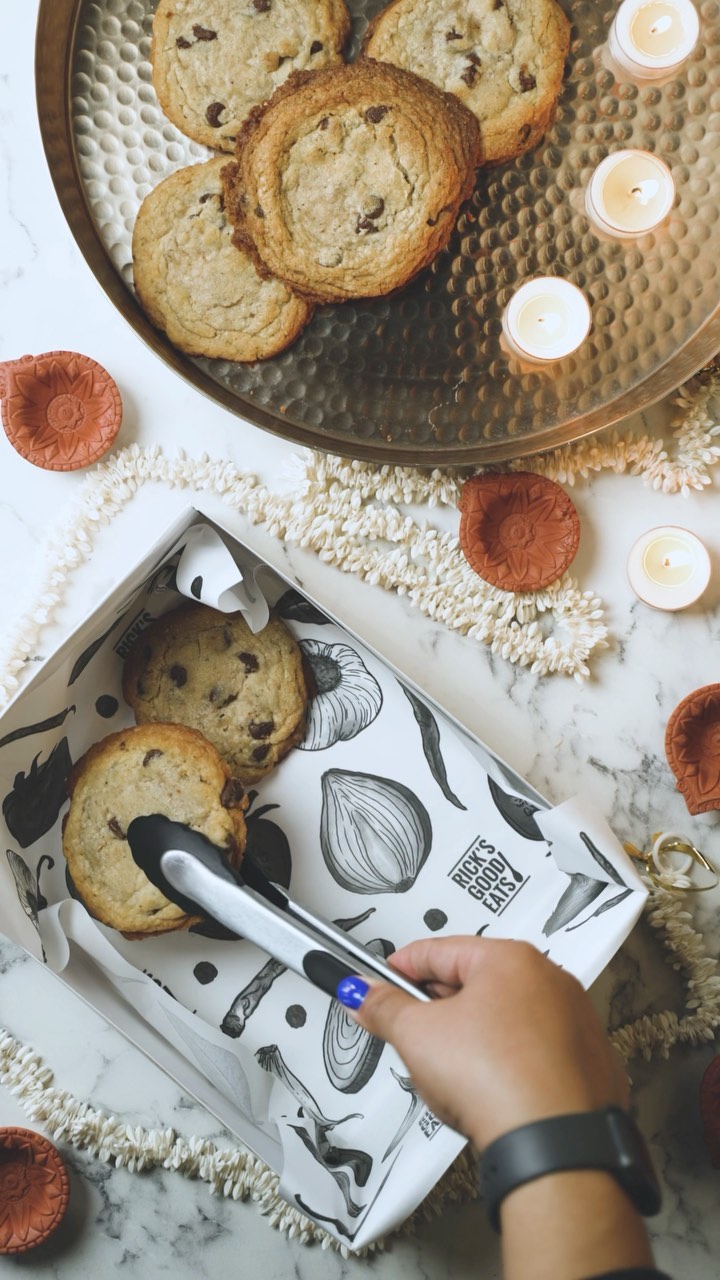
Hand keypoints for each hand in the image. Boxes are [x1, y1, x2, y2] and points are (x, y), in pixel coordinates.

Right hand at [349, 936, 628, 1150]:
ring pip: (504, 1020)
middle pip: (474, 983)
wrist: (554, 1144)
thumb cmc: (502, 1081)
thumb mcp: (418, 1036)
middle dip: (437, 1009)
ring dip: (472, 1040)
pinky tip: (489, 1091)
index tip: (380, 982)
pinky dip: (507, 1065)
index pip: (439, 950)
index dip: (400, 968)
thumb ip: (384, 1008)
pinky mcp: (585, 1064)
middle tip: (411, 1033)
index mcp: (512, 959)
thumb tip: (365, 994)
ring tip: (453, 1074)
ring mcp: (573, 1024)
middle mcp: (551, 982)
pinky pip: (533, 1054)